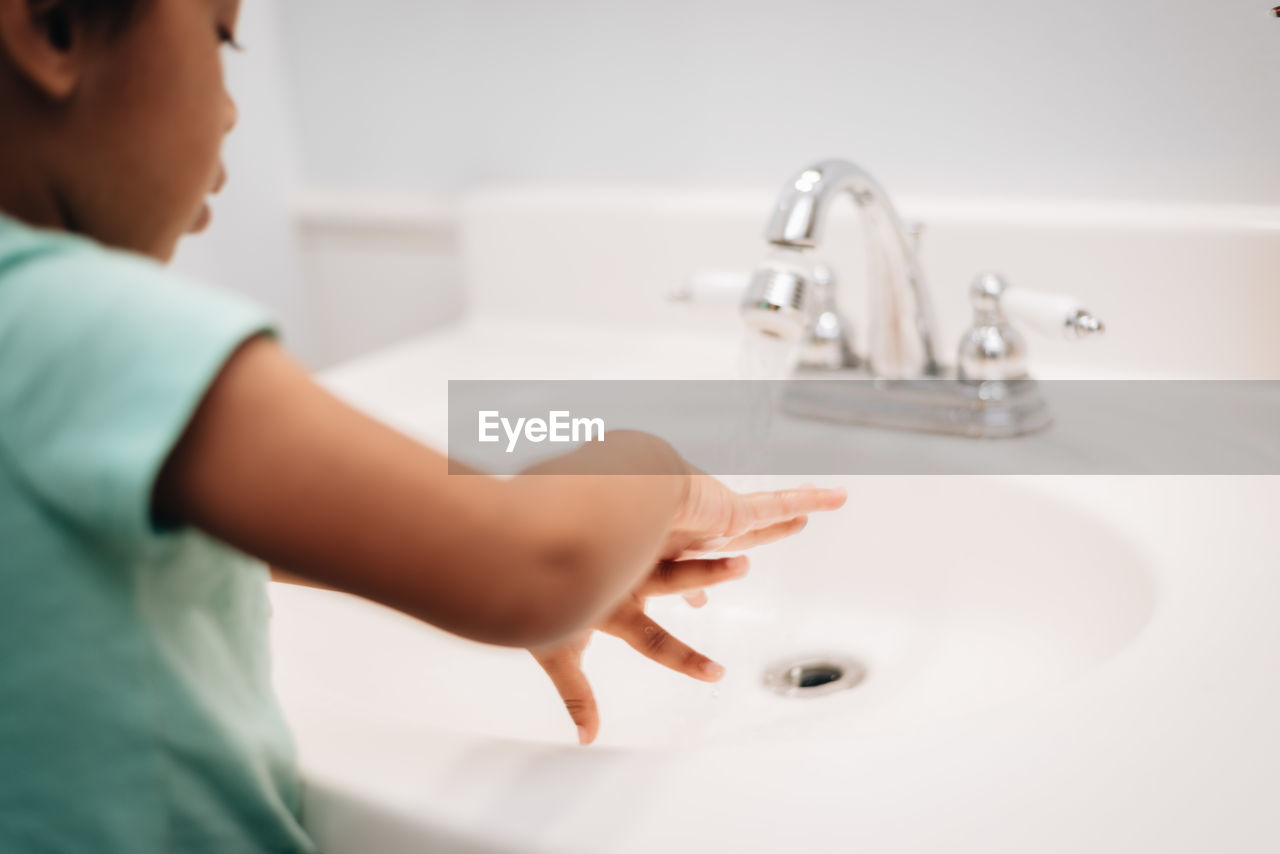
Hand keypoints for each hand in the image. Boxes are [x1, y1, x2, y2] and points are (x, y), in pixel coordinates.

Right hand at [530, 477, 845, 744]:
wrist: (560, 525)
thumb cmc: (549, 581)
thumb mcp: (560, 647)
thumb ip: (577, 693)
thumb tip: (586, 740)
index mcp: (619, 588)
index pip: (658, 622)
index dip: (681, 638)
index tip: (697, 632)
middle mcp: (652, 555)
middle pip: (697, 566)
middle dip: (714, 568)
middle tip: (738, 564)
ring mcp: (677, 531)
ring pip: (733, 533)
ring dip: (764, 530)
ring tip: (798, 523)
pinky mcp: (707, 508)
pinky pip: (762, 508)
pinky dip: (797, 501)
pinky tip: (827, 500)